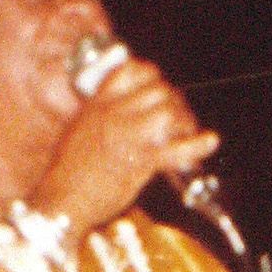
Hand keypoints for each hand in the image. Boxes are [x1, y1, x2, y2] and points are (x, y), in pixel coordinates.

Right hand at [32, 55, 218, 236]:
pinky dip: (197, 144)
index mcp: (97, 104)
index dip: (152, 76)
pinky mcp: (141, 160)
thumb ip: (98, 121)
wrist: (62, 201)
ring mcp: (129, 134)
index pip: (132, 70)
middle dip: (175, 101)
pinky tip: (210, 141)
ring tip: (186, 134)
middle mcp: (114, 113)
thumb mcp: (77, 134)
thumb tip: (116, 120)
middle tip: (179, 119)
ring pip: (169, 110)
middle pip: (158, 89)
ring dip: (184, 121)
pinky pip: (176, 148)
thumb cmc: (66, 176)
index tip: (158, 89)